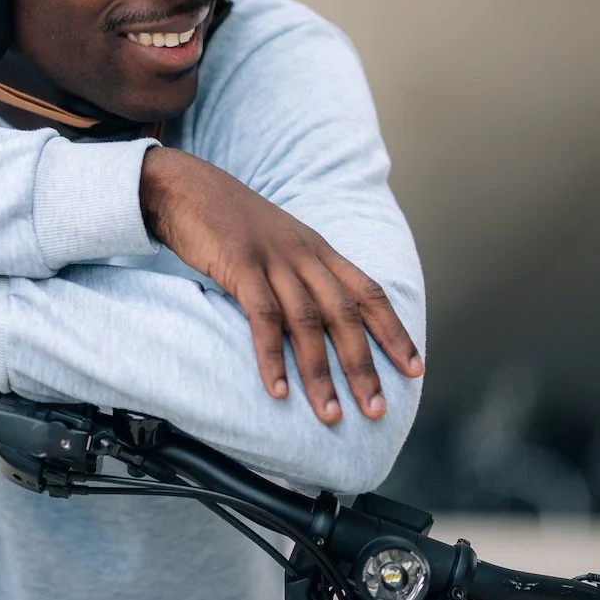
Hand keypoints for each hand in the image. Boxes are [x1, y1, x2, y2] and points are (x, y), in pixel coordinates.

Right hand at [140, 148, 422, 422]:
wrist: (185, 186)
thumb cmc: (228, 220)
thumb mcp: (278, 241)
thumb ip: (300, 273)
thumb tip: (318, 318)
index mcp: (318, 249)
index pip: (369, 293)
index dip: (394, 332)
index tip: (414, 369)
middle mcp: (304, 254)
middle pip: (344, 315)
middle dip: (363, 366)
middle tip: (377, 409)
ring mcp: (273, 259)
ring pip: (307, 323)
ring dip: (320, 373)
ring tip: (329, 414)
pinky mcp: (240, 265)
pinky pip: (263, 317)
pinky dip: (273, 356)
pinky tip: (278, 389)